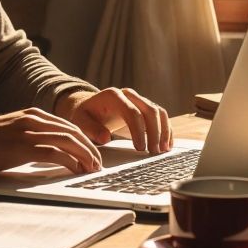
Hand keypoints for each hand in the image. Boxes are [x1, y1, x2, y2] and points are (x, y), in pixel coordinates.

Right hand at [0, 108, 102, 175]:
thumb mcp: (7, 133)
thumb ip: (27, 137)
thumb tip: (45, 153)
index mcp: (30, 114)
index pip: (66, 125)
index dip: (83, 140)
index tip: (92, 154)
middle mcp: (31, 119)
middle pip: (72, 131)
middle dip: (89, 148)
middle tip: (98, 164)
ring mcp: (26, 131)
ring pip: (68, 141)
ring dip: (85, 155)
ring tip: (92, 169)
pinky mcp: (20, 147)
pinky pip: (54, 154)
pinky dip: (70, 162)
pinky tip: (76, 171)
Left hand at [56, 88, 170, 153]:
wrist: (89, 107)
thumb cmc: (85, 115)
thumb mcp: (80, 121)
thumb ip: (91, 129)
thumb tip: (105, 138)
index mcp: (114, 96)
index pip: (132, 112)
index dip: (139, 131)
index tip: (140, 148)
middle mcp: (129, 95)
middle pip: (150, 111)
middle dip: (155, 132)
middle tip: (154, 152)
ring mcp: (139, 99)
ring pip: (158, 112)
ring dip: (163, 131)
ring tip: (162, 150)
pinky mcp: (145, 107)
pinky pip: (161, 116)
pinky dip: (166, 129)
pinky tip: (167, 144)